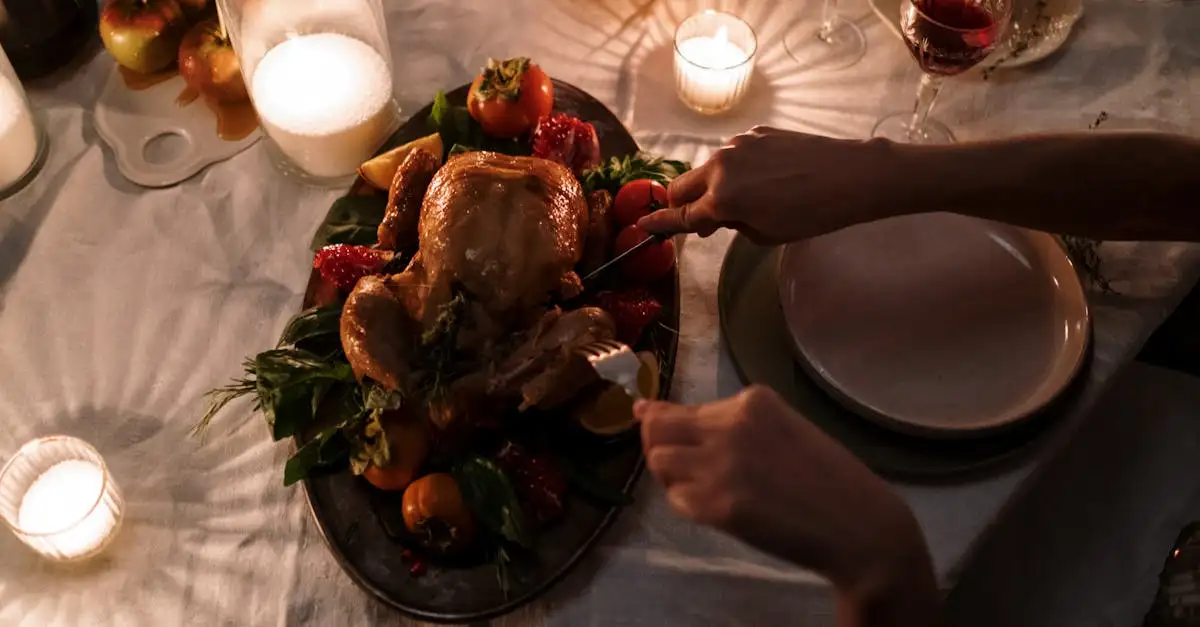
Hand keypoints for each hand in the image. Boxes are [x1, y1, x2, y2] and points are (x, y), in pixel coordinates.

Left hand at [636, 386, 939, 624]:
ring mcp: (721, 464)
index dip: (665, 425)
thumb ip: (727, 422)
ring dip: (672, 477)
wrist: (858, 523)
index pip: (681, 408)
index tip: (657, 430)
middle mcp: (731, 425)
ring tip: (704, 488)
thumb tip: (648, 411)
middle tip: (683, 468)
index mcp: (753, 401)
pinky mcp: (717, 504)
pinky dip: (688, 505)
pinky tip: (718, 509)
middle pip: (659, 429)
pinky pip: (677, 499)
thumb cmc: (826, 478)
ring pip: (659, 461)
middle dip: (659, 447)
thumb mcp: (780, 430)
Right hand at [638, 127, 904, 243]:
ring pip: (708, 169)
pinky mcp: (756, 133)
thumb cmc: (811, 215)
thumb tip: (714, 218)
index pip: (679, 216)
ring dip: (713, 186)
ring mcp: (738, 145)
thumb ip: (730, 226)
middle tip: (699, 221)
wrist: (851, 176)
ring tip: (746, 200)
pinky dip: (737, 170)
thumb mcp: (765, 234)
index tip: (642, 227)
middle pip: (681, 186)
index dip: (659, 225)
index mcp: (721, 199)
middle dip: (682, 204)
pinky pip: (733, 155)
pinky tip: (766, 180)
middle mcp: (721, 167)